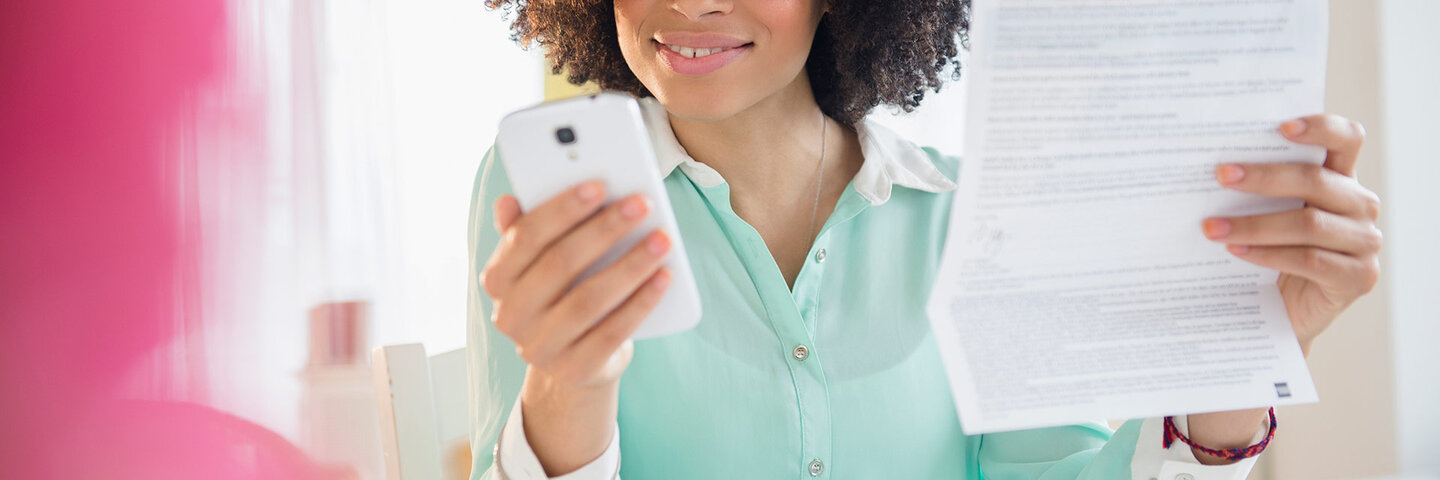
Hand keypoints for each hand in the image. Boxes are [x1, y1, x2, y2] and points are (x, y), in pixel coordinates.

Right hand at [480, 180, 672, 387]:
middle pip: (560, 264)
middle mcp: (511, 315)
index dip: (562, 209)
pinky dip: (641, 303)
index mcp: (497, 279)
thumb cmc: (561, 294)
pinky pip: (613, 332)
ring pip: (588, 300)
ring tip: (661, 240)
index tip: (599, 185)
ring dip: (630, 265)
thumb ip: (529, 229)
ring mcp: (540, 348)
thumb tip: (509, 199)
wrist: (574, 360)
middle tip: (640, 204)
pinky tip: (664, 277)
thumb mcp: (541, 263)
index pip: (525, 237)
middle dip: (604, 230)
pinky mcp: (574, 370)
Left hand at [1201, 114, 1381, 354]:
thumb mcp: (1270, 213)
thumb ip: (1260, 189)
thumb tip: (1213, 167)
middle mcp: (1361, 206)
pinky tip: (1237, 251)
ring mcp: (1365, 242)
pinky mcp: (1359, 277)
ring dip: (1254, 224)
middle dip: (1264, 177)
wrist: (1288, 311)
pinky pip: (1309, 259)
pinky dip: (1268, 254)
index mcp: (1343, 179)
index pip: (1347, 140)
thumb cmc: (1273, 251)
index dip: (1321, 128)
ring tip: (1211, 227)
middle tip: (1221, 175)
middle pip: (1316, 180)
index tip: (1281, 127)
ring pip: (1308, 223)